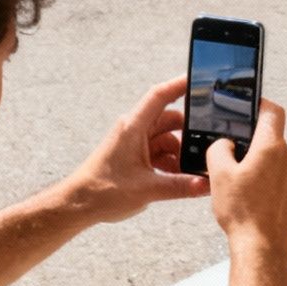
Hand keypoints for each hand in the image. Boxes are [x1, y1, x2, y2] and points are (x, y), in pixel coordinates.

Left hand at [63, 76, 208, 224]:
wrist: (79, 205)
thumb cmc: (102, 191)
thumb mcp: (147, 190)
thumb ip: (181, 186)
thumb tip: (207, 184)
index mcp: (134, 127)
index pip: (160, 95)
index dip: (181, 84)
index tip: (200, 80)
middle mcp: (134, 130)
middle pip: (171, 119)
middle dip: (189, 134)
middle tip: (205, 149)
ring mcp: (135, 143)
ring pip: (168, 138)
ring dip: (180, 154)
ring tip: (190, 173)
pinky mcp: (135, 156)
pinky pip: (161, 152)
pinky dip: (172, 163)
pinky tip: (178, 179)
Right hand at [208, 99, 286, 256]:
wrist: (263, 248)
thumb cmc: (241, 211)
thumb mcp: (218, 175)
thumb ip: (219, 149)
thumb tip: (225, 144)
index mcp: (272, 147)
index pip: (273, 111)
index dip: (261, 104)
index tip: (251, 105)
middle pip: (271, 140)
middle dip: (252, 145)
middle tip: (233, 157)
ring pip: (275, 162)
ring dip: (260, 167)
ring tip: (240, 186)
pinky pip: (281, 181)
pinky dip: (268, 184)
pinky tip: (253, 200)